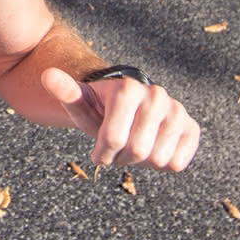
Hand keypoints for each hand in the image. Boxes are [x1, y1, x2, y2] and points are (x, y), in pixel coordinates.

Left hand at [41, 68, 197, 170]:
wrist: (130, 111)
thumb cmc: (100, 111)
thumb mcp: (81, 104)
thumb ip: (66, 91)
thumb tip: (47, 75)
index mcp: (128, 89)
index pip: (113, 139)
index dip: (103, 153)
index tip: (99, 150)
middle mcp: (157, 95)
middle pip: (137, 150)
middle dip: (122, 159)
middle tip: (118, 149)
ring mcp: (178, 111)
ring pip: (158, 159)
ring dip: (141, 163)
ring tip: (134, 146)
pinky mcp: (192, 129)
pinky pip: (177, 163)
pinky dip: (162, 164)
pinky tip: (154, 148)